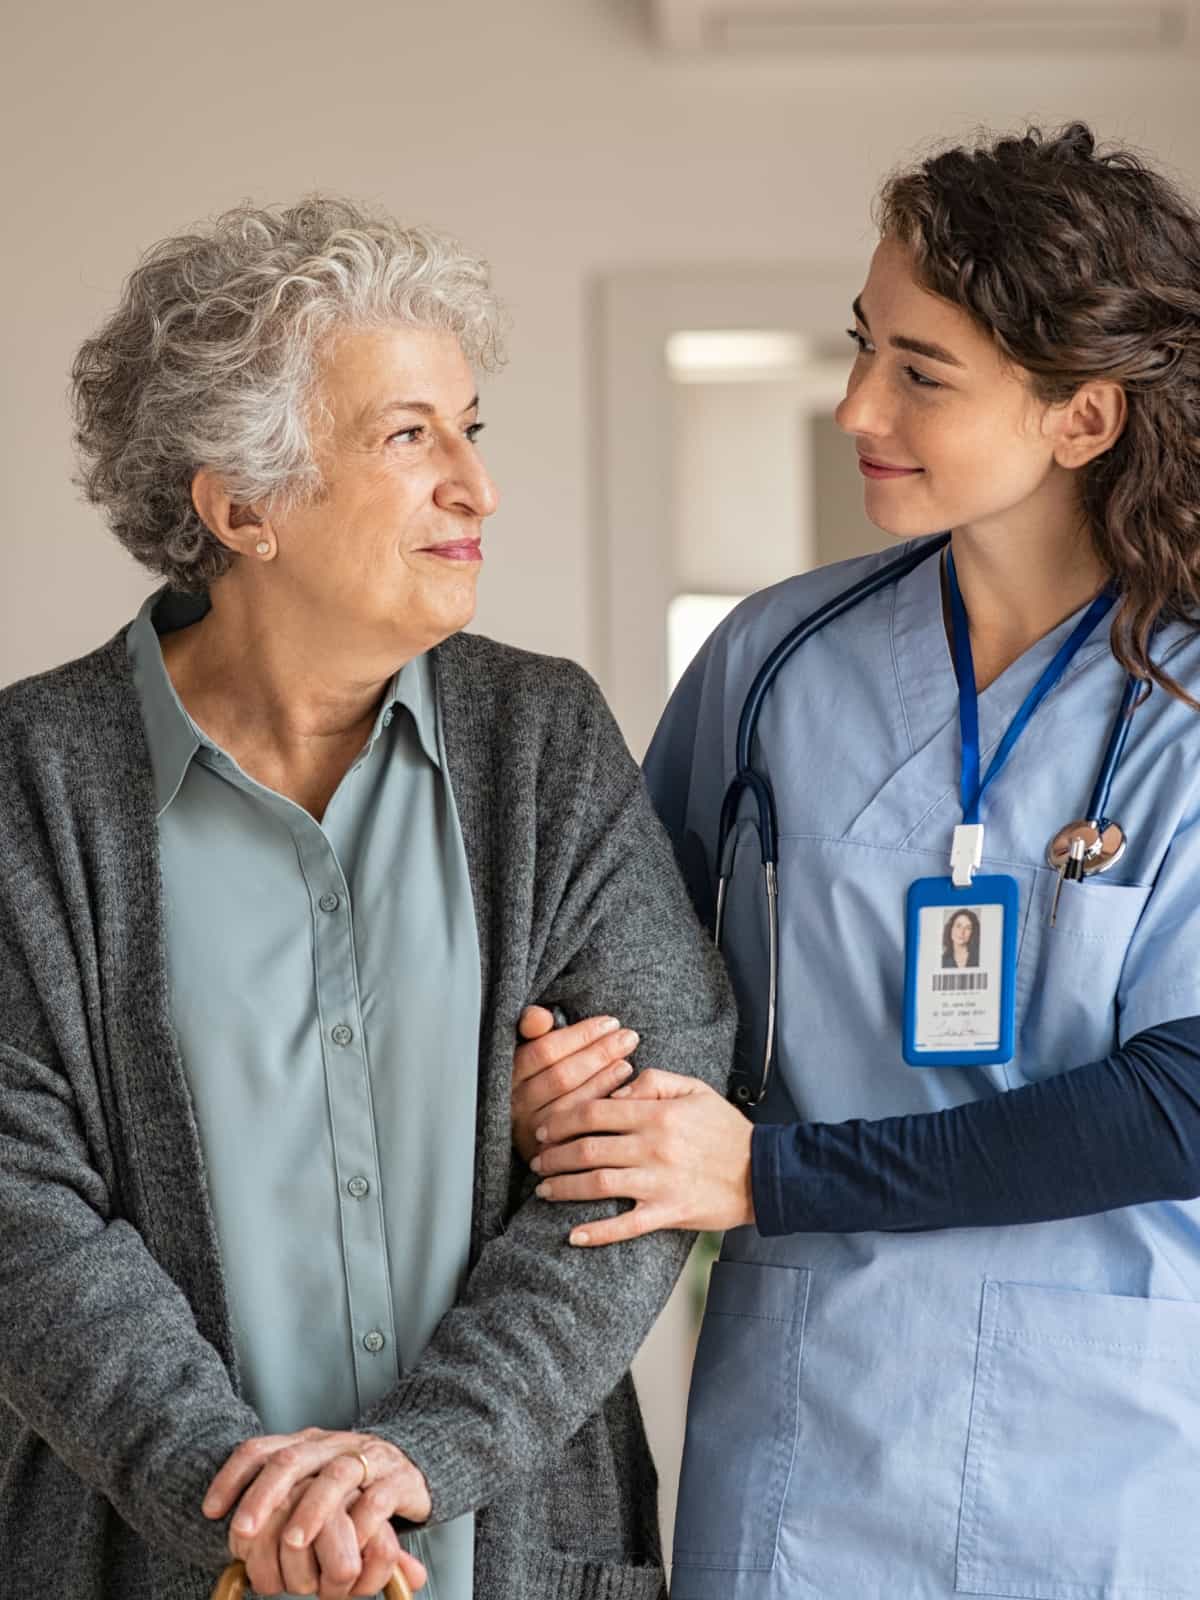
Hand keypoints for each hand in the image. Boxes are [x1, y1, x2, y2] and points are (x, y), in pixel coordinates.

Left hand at [203, 1429, 429, 1598]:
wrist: (415, 1462)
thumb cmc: (351, 1484)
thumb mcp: (311, 1483)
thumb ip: (276, 1499)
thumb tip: (217, 1520)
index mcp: (307, 1444)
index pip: (262, 1449)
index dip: (233, 1476)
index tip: (211, 1511)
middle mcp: (333, 1445)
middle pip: (293, 1459)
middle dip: (264, 1495)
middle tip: (242, 1531)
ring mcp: (367, 1459)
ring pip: (335, 1476)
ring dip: (311, 1510)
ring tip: (292, 1543)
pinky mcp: (399, 1480)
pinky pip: (377, 1500)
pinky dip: (360, 1523)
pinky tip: (347, 1546)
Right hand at [512, 1006, 640, 1163]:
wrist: (538, 1132)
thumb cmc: (540, 1078)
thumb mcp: (532, 1049)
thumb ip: (531, 1027)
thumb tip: (541, 1017)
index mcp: (510, 1074)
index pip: (544, 1051)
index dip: (580, 1035)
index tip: (609, 1023)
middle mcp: (516, 1105)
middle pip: (561, 1076)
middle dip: (599, 1053)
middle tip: (628, 1037)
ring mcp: (531, 1132)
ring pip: (572, 1103)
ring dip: (604, 1079)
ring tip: (627, 1061)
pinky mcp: (548, 1154)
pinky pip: (580, 1129)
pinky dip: (603, 1106)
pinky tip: (623, 1090)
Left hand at [530, 1068, 755, 1244]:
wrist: (764, 1172)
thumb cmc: (726, 1128)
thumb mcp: (694, 1089)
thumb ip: (653, 1081)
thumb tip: (614, 1092)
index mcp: (657, 1114)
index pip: (594, 1112)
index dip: (562, 1119)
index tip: (545, 1127)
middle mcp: (653, 1147)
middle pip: (587, 1148)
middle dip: (553, 1155)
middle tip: (535, 1160)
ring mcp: (659, 1183)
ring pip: (598, 1184)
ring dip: (564, 1187)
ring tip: (544, 1189)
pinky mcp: (668, 1213)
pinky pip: (625, 1226)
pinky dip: (597, 1233)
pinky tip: (573, 1235)